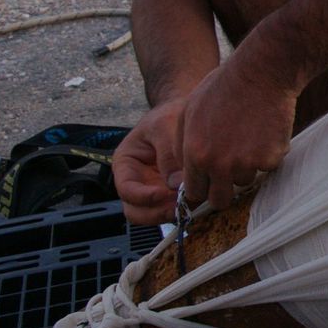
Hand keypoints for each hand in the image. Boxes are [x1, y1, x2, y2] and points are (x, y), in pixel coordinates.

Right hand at [112, 98, 186, 225]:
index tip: (164, 193)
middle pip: (137, 211)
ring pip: (155, 215)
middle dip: (157, 212)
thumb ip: (168, 153)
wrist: (185, 113)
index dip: (143, 196)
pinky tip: (200, 199)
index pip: (126, 189)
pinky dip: (185, 209)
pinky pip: (174, 209)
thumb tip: (175, 185)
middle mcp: (137, 181)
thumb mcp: (165, 126)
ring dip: (172, 214)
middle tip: (180, 205)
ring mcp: (154, 190)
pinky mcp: (172, 194)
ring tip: (192, 202)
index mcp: (126, 163)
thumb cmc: (170, 115)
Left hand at [177, 57, 298, 211]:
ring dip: (247, 168)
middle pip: (220, 200)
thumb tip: (183, 172)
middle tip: (229, 173)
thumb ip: (183, 146)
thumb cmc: (223, 87)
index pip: (194, 193)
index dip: (201, 188)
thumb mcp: (188, 112)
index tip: (208, 182)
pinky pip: (267, 167)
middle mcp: (220, 164)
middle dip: (223, 190)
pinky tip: (264, 133)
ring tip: (248, 140)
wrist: (261, 73)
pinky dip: (267, 155)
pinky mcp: (271, 158)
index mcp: (196, 154)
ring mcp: (247, 163)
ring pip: (245, 182)